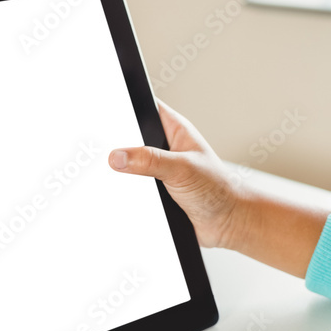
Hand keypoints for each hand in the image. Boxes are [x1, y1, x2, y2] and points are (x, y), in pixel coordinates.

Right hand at [109, 100, 245, 248]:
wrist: (228, 223)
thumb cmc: (218, 189)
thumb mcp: (181, 169)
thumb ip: (149, 160)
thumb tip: (117, 157)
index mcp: (173, 130)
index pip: (142, 108)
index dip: (122, 106)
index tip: (101, 114)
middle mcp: (164, 148)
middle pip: (129, 139)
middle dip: (115, 145)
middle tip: (102, 152)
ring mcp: (157, 170)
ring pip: (128, 166)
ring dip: (121, 174)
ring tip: (111, 176)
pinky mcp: (154, 192)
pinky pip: (131, 188)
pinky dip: (125, 192)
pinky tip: (120, 196)